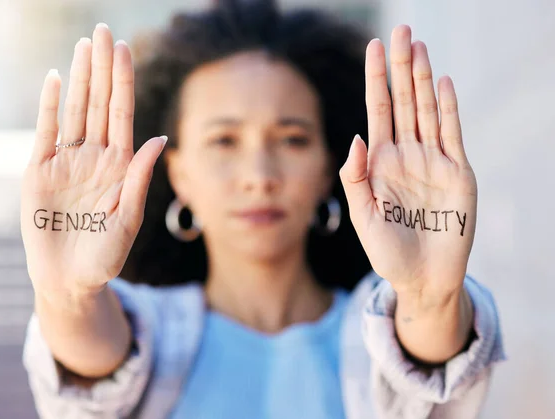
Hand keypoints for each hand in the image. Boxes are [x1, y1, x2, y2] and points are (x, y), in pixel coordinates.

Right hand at [21, 23, 166, 299]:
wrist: (70, 280)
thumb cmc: (105, 256)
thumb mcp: (128, 220)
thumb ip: (138, 179)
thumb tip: (160, 139)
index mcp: (119, 166)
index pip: (122, 115)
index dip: (124, 82)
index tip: (125, 49)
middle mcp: (94, 157)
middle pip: (99, 104)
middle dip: (103, 68)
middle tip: (104, 30)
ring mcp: (67, 162)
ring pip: (75, 111)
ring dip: (80, 77)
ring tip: (85, 45)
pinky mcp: (39, 172)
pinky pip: (46, 133)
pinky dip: (49, 107)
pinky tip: (56, 80)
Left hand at [340, 25, 476, 296]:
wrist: (422, 279)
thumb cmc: (388, 252)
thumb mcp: (363, 216)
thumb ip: (356, 178)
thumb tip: (356, 137)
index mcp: (380, 162)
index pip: (378, 110)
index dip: (376, 79)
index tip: (374, 46)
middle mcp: (406, 154)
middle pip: (403, 101)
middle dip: (401, 67)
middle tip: (402, 30)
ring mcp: (433, 161)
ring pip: (426, 111)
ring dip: (423, 79)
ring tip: (419, 46)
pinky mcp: (457, 174)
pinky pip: (451, 135)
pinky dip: (447, 110)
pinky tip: (441, 84)